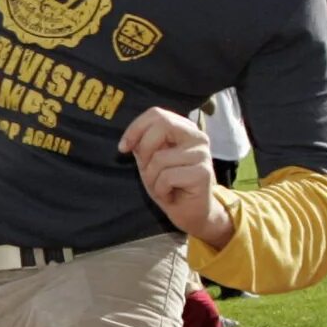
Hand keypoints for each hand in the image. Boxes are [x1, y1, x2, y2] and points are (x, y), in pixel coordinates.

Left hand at [120, 107, 231, 247]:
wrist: (191, 213)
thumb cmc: (170, 185)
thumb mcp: (150, 161)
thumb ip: (142, 145)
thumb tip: (130, 139)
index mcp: (184, 129)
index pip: (156, 113)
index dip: (135, 128)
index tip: (123, 148)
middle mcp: (197, 136)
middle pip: (162, 125)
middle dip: (145, 149)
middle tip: (147, 168)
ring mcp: (202, 154)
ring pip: (160, 158)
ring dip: (152, 178)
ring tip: (163, 186)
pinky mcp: (203, 173)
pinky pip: (167, 177)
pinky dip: (161, 190)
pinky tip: (171, 194)